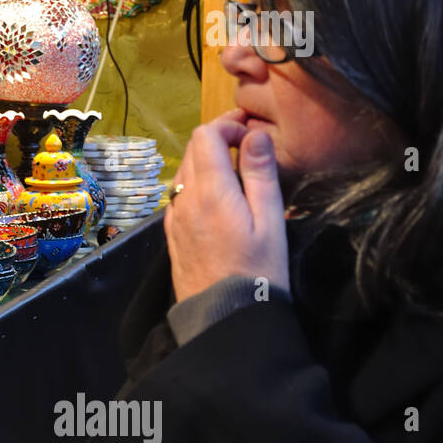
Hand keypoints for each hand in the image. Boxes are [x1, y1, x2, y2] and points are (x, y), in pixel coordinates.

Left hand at [165, 109, 289, 302]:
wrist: (224, 317)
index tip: (251, 132)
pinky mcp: (172, 233)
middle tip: (248, 142)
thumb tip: (255, 135)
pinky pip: (180, 194)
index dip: (227, 126)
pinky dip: (198, 183)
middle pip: (192, 150)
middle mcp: (184, 199)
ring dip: (207, 160)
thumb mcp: (270, 220)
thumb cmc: (258, 270)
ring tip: (237, 167)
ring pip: (184, 171)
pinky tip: (219, 195)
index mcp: (209, 191)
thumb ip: (260, 174)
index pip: (205, 136)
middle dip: (218, 138)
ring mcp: (174, 217)